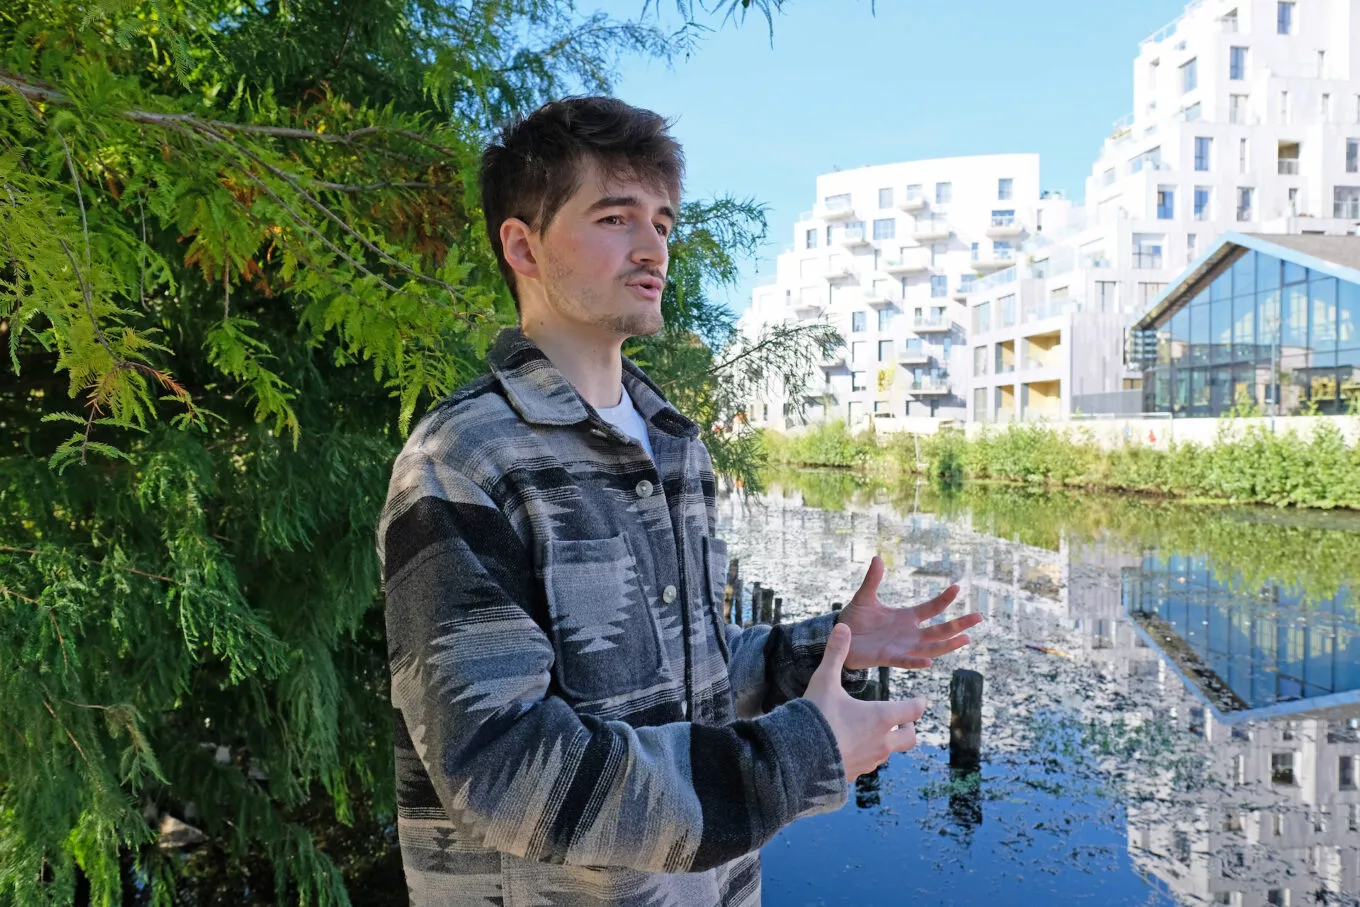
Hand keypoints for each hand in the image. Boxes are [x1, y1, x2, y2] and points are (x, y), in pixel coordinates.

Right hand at [804, 623, 926, 780]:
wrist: (797, 759)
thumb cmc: (815, 717)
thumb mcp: (824, 681)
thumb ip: (835, 654)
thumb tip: (842, 627)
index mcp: (880, 718)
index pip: (913, 710)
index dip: (919, 703)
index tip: (921, 699)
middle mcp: (881, 742)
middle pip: (909, 738)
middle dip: (908, 728)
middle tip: (902, 720)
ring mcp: (869, 761)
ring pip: (888, 753)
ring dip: (886, 742)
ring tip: (873, 732)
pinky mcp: (854, 775)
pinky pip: (868, 764)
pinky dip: (866, 754)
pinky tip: (852, 747)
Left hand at [838, 556, 982, 670]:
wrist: (840, 639)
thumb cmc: (855, 619)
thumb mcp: (864, 597)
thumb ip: (873, 580)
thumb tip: (877, 558)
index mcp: (906, 617)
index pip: (931, 608)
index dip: (944, 599)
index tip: (957, 587)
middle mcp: (909, 634)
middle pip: (939, 630)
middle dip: (959, 624)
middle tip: (979, 617)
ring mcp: (901, 647)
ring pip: (930, 648)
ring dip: (948, 645)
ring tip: (966, 639)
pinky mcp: (888, 658)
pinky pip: (906, 661)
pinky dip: (916, 663)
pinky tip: (929, 662)